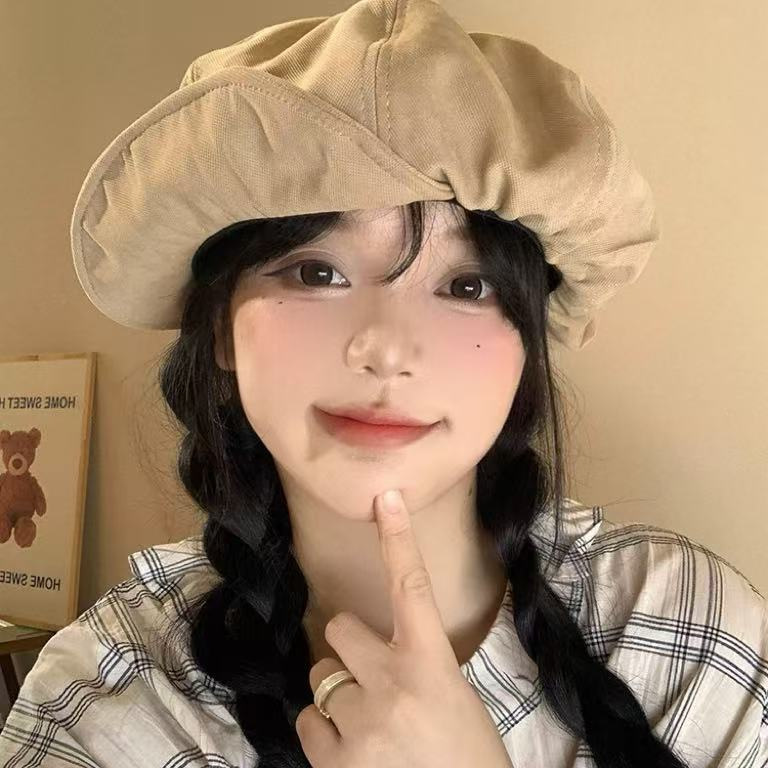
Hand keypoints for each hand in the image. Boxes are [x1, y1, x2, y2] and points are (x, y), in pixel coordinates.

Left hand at [295, 489, 513, 767]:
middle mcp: (392, 682)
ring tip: (368, 734)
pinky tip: (353, 758)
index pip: (412, 587)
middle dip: (348, 651)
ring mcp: (360, 721)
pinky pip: (309, 724)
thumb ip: (419, 672)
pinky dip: (325, 737)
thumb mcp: (456, 706)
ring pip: (320, 680)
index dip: (397, 538)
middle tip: (369, 682)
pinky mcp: (334, 760)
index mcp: (433, 665)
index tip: (386, 498)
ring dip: (337, 700)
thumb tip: (381, 660)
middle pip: (340, 630)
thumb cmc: (470, 764)